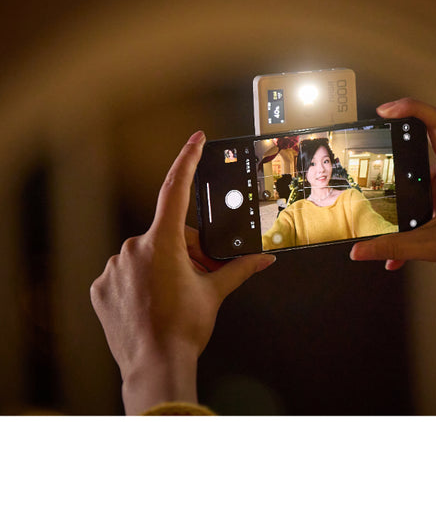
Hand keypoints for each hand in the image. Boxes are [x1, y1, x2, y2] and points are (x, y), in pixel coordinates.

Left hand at [91, 131, 275, 413]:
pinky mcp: (101, 287)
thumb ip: (239, 269)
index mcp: (162, 243)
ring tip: (175, 294)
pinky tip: (152, 301)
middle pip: (168, 234)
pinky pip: (124, 272)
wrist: (154, 366)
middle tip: (199, 275)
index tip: (195, 139)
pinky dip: (140, 281)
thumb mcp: (215, 293)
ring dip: (162, 265)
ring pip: (145, 253)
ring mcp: (113, 268)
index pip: (175, 190)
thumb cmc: (182, 330)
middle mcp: (133, 249)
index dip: (187, 160)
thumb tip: (263, 259)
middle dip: (186, 249)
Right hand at [350, 99, 435, 303]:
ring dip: (399, 197)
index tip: (385, 111)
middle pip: (423, 148)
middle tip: (372, 154)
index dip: (411, 109)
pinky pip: (421, 214)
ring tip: (377, 206)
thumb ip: (395, 247)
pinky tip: (394, 255)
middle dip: (396, 152)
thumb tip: (361, 250)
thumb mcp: (434, 247)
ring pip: (418, 185)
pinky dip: (406, 231)